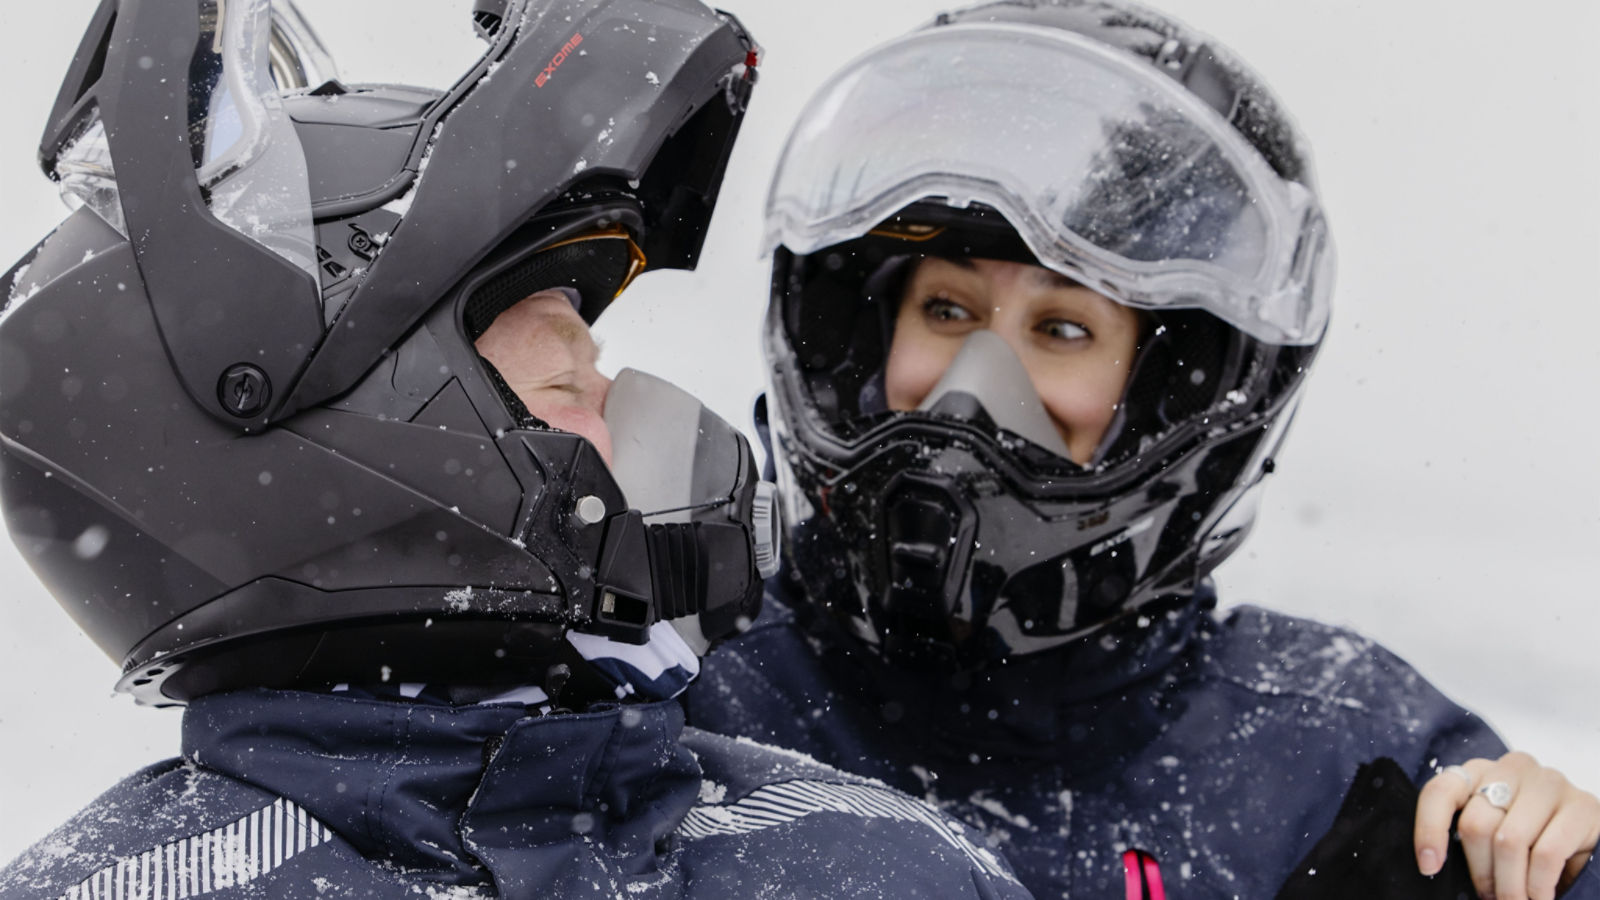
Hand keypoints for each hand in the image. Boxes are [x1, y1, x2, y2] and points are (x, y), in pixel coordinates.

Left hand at [1415, 752, 1599, 899]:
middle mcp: (1513, 768)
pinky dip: (1538, 885)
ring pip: (1509, 842)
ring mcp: (1550, 783)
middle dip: (1481, 873)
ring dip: (1510, 885)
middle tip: (1490, 896)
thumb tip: (1434, 867)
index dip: (1429, 830)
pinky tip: (1538, 897)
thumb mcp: (1493, 830)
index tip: (1429, 867)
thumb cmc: (1530, 836)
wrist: (1586, 838)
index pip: (1440, 792)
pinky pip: (1547, 854)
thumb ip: (1469, 836)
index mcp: (1480, 771)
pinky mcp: (1582, 806)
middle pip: (1476, 825)